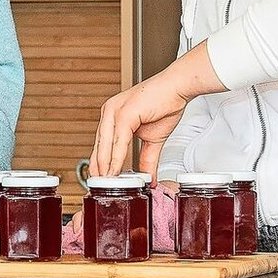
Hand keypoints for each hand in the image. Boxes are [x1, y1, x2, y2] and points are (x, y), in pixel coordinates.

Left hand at [90, 43, 224, 178]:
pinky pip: (118, 140)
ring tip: (106, 185)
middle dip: (98, 169)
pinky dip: (116, 157)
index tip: (101, 183)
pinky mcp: (124, 113)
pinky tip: (115, 171)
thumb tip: (147, 179)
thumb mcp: (153, 140)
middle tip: (99, 189)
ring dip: (105, 167)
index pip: (101, 144)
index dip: (100, 165)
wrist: (178, 88)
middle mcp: (109, 112)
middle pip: (99, 146)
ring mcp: (114, 111)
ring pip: (105, 145)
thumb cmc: (165, 104)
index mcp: (112, 116)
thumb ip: (147, 160)